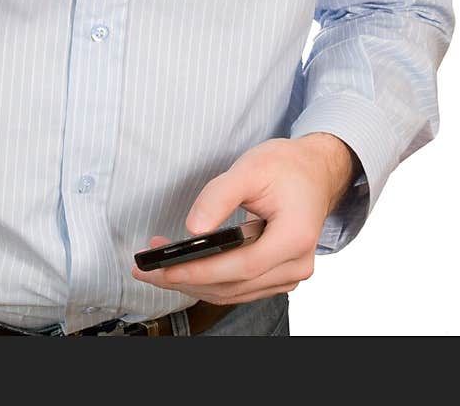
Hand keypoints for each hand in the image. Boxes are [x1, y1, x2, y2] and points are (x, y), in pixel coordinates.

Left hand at [131, 135, 356, 305]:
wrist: (313, 171)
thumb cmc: (286, 167)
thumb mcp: (250, 168)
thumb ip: (219, 196)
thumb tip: (193, 228)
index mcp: (294, 237)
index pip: (241, 266)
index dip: (200, 270)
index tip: (165, 269)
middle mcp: (296, 264)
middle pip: (234, 286)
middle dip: (186, 279)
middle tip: (146, 269)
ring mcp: (289, 275)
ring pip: (234, 292)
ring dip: (194, 283)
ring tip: (157, 267)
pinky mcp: (278, 276)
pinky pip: (240, 288)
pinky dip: (211, 280)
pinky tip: (185, 268)